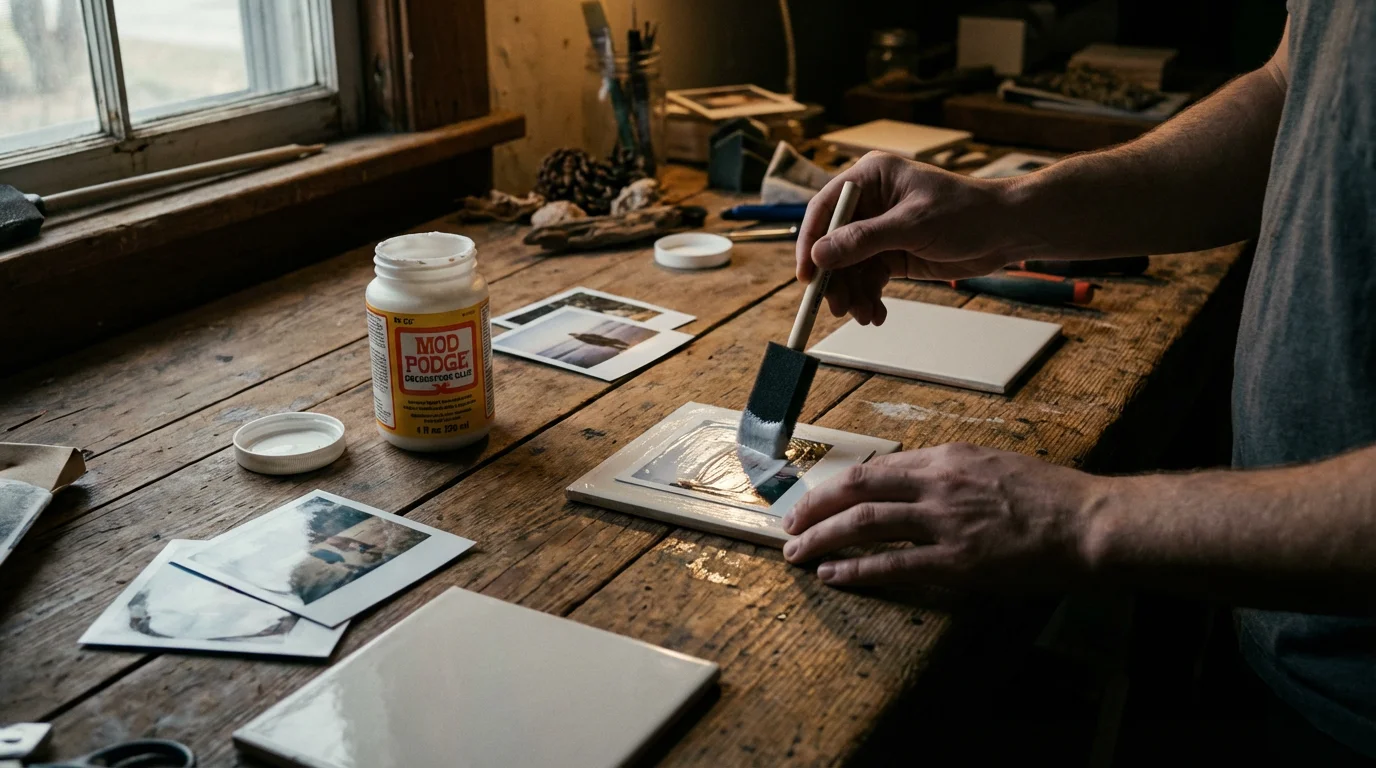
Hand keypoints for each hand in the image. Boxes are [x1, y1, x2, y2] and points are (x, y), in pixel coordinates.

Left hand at [780, 442, 1103, 587]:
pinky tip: (833, 574)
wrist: (1088, 522)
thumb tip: (910, 484)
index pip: (875, 469)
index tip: (816, 500)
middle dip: (815, 509)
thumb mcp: (992, 465)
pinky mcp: (957, 562)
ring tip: (797, 553)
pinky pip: (893, 565)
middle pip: (857, 490)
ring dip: (823, 538)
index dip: (837, 486)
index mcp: (946, 458)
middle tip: (790, 526)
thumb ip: (948, 473)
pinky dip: (857, 569)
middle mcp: (938, 484)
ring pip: (865, 524)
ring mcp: (945, 523)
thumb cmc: (1048, 496)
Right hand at [795, 152, 1035, 325]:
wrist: (1006, 231)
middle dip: (835, 277)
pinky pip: (868, 278)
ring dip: (853, 294)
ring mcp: (880, 230)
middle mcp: (870, 202)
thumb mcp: (913, 226)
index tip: (806, 275)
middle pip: (833, 243)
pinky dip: (869, 297)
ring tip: (865, 315)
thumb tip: (820, 255)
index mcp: (870, 178)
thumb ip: (864, 240)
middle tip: (837, 307)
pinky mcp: (893, 253)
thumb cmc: (966, 213)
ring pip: (849, 266)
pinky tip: (877, 313)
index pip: (825, 209)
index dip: (810, 242)